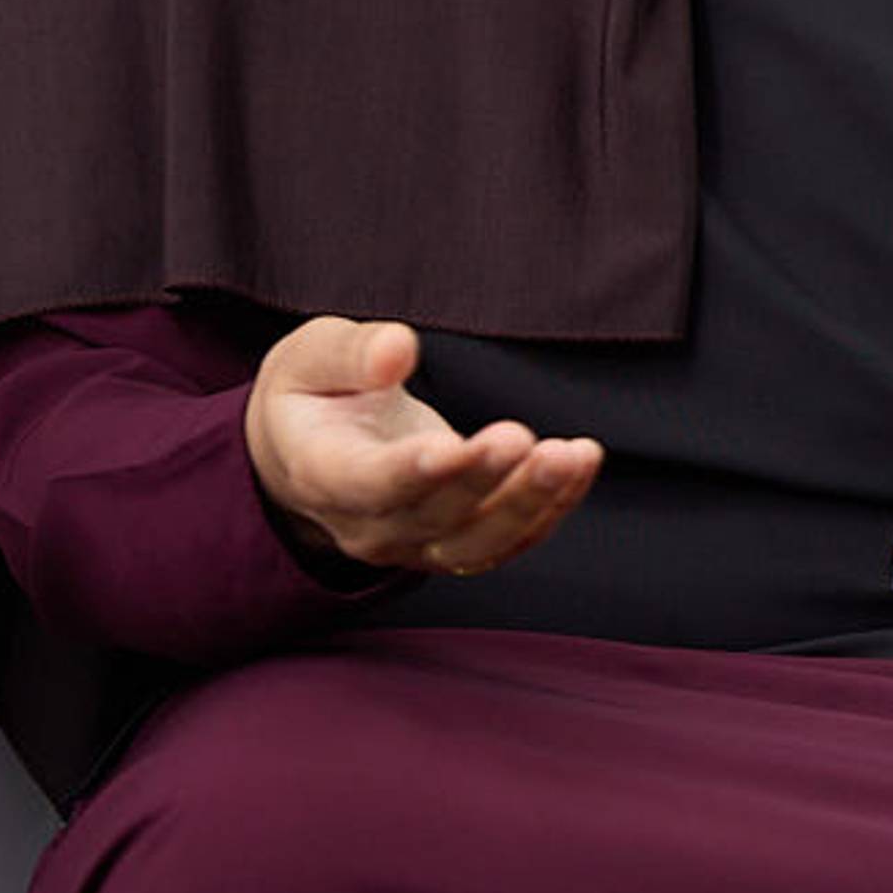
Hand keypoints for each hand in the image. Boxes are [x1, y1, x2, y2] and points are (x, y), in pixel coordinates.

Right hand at [242, 316, 601, 578]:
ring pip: (477, 542)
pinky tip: (582, 462)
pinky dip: (550, 508)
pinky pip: (508, 539)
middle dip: (480, 479)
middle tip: (519, 435)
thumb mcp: (310, 356)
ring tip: (571, 455)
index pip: (367, 485)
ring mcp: (413, 543)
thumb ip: (348, 353)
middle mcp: (367, 525)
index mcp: (322, 474)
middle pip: (432, 517)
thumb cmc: (315, 392)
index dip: (411, 472)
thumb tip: (397, 349)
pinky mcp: (454, 542)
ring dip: (529, 503)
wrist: (310, 448)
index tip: (452, 445)